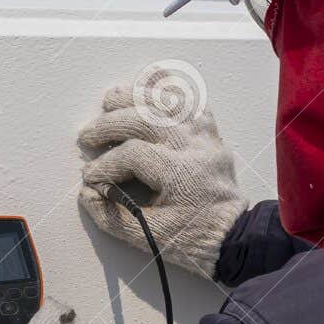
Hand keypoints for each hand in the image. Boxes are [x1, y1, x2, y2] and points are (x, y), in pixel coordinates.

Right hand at [78, 68, 247, 277]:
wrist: (235, 237)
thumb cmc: (197, 239)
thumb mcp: (152, 237)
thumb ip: (114, 217)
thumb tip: (88, 194)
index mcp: (183, 174)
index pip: (133, 154)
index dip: (105, 165)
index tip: (91, 178)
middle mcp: (196, 147)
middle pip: (146, 118)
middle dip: (110, 124)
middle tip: (88, 136)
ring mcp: (205, 136)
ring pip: (168, 100)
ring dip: (135, 96)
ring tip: (109, 101)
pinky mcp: (210, 133)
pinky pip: (191, 100)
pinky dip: (170, 89)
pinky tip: (149, 83)